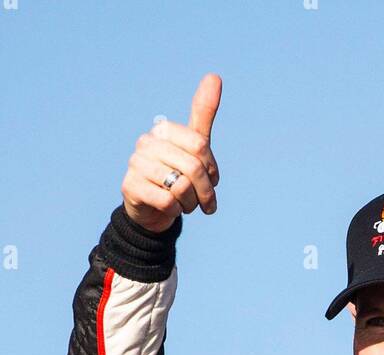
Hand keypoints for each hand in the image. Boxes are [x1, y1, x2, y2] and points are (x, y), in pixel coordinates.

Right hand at [121, 73, 221, 232]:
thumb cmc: (177, 174)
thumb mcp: (195, 146)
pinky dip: (175, 210)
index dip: (212, 170)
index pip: (201, 147)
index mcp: (163, 129)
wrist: (153, 209)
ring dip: (190, 203)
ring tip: (184, 204)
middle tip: (203, 201)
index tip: (211, 181)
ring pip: (181, 187)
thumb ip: (203, 114)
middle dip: (205, 191)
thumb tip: (214, 76)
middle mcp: (146, 142)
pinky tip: (169, 208)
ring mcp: (135, 163)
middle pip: (194, 168)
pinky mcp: (130, 186)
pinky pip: (167, 201)